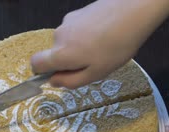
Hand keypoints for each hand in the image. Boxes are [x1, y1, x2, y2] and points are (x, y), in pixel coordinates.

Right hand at [31, 0, 168, 88]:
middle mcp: (59, 36)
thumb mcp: (95, 74)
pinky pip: (76, 30)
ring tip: (103, 48)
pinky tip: (105, 35)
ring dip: (79, 48)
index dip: (42, 72)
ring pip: (67, 41)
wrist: (132, 13)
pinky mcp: (78, 12)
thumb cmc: (115, 48)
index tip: (59, 75)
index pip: (36, 63)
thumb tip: (53, 81)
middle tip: (93, 64)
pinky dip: (86, 36)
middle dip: (69, 61)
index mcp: (60, 54)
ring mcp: (68, 21)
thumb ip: (70, 81)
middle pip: (55, 53)